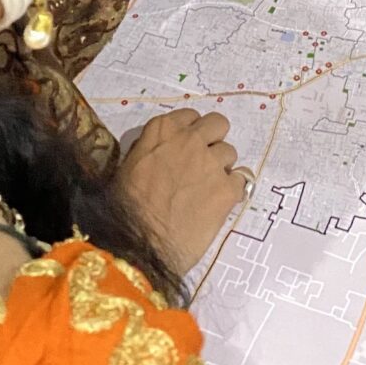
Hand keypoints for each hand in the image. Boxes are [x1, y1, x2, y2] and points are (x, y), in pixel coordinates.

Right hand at [118, 109, 248, 272]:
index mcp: (163, 131)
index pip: (191, 116)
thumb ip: (152, 150)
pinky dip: (232, 190)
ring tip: (207, 190)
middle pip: (218, 124)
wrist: (138, 247)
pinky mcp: (228, 189)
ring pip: (230, 153)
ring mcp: (212, 163)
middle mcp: (191, 140)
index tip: (188, 147)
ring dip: (221, 168)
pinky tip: (217, 204)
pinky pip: (241, 180)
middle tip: (204, 162)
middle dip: (214, 140)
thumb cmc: (124, 211)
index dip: (191, 132)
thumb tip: (164, 151)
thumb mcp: (128, 167)